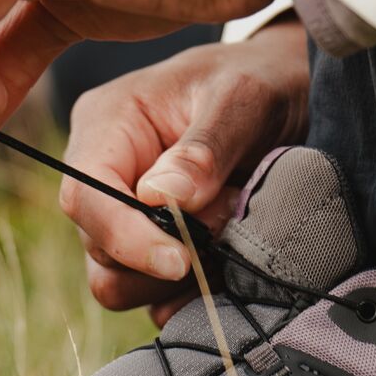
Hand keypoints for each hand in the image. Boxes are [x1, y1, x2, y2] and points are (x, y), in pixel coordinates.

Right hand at [60, 20, 309, 323]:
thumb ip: (204, 149)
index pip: (85, 196)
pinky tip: (229, 260)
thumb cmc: (261, 79)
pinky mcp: (150, 246)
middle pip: (98, 247)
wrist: (289, 91)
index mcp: (107, 124)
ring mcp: (124, 214)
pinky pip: (152, 295)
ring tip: (232, 231)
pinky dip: (190, 294)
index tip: (182, 260)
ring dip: (180, 278)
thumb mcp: (243, 98)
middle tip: (231, 217)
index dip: (125, 238)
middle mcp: (104, 172)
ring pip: (118, 281)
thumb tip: (161, 200)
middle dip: (167, 252)